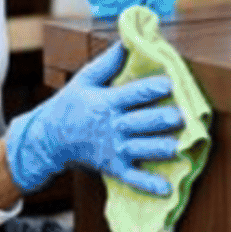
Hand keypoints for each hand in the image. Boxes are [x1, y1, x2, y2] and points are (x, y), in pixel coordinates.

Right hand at [5, 42, 184, 195]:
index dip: (152, 88)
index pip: (133, 94)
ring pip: (141, 149)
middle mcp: (112, 126)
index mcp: (107, 102)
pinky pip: (132, 177)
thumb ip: (107, 63)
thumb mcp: (84, 80)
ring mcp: (113, 149)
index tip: (170, 82)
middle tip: (180, 116)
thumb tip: (126, 42)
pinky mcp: (113, 166)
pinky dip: (149, 185)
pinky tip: (166, 189)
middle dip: (161, 120)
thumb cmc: (70, 105)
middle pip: (140, 122)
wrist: (50, 138)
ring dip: (159, 148)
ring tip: (177, 147)